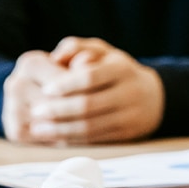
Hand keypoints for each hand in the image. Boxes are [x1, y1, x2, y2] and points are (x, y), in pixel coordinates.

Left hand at [1, 36, 164, 143]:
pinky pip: (94, 140)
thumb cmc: (117, 71)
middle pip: (88, 105)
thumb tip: (55, 56)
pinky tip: (54, 138)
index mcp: (122, 69)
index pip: (91, 77)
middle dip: (58, 110)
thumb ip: (77, 47)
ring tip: (38, 128)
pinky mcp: (125, 136)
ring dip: (60, 129)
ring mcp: (129, 116)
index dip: (66, 84)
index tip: (45, 89)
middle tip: (35, 111)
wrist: (153, 98)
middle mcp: (129, 93)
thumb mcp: (104, 52)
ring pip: (89, 127)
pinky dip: (71, 140)